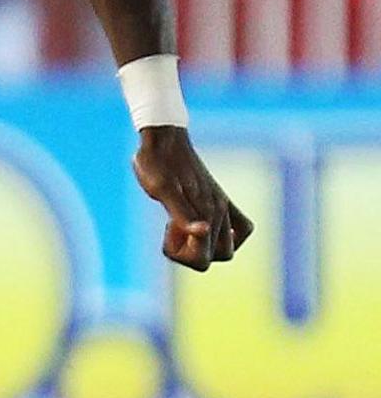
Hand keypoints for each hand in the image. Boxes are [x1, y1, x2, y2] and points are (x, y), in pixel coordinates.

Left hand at [132, 126, 252, 270]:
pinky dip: (223, 236)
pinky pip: (241, 228)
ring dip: (205, 245)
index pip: (202, 258)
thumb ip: (181, 213)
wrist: (163, 138)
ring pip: (228, 246)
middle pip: (221, 256)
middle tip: (174, 229)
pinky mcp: (219, 199)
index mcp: (206, 210)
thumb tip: (202, 232)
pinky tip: (200, 226)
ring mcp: (222, 205)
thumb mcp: (160, 189)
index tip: (169, 230)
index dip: (182, 254)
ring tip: (182, 225)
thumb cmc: (156, 163)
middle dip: (195, 253)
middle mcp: (220, 210)